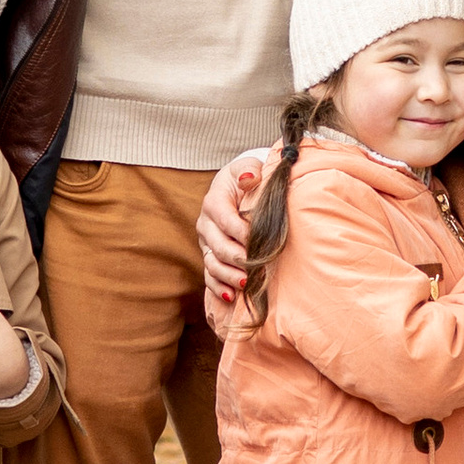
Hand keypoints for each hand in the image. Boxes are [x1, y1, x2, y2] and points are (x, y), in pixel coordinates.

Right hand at [196, 145, 273, 305]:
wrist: (238, 189)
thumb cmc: (247, 178)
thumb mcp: (247, 166)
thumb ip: (249, 169)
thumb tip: (250, 178)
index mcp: (213, 202)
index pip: (225, 219)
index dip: (240, 232)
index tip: (258, 240)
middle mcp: (205, 224)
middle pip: (217, 245)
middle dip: (236, 257)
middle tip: (255, 266)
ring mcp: (206, 243)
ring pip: (212, 263)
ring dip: (228, 276)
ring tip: (246, 283)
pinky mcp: (210, 257)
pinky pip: (209, 276)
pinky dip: (219, 288)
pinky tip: (231, 297)